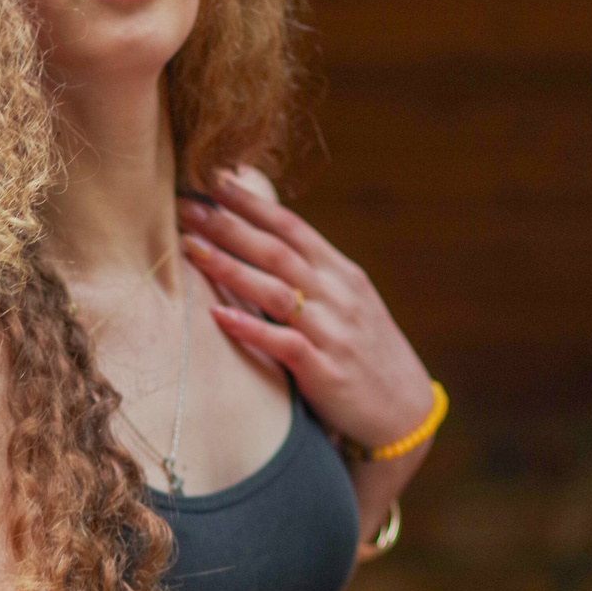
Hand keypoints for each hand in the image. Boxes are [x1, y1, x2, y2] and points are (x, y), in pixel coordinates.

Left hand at [178, 167, 434, 454]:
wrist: (405, 409)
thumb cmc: (364, 352)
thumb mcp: (346, 302)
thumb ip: (310, 274)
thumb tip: (263, 243)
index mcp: (340, 273)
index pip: (292, 227)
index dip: (252, 204)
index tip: (213, 180)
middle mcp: (337, 295)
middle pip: (277, 251)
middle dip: (229, 227)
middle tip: (186, 208)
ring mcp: (332, 332)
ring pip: (276, 291)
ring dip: (231, 268)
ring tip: (191, 249)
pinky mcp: (325, 371)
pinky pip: (283, 344)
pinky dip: (251, 329)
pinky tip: (218, 316)